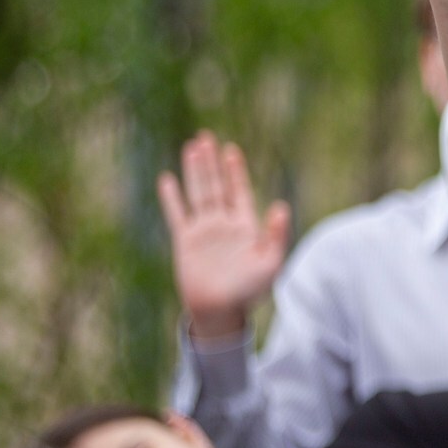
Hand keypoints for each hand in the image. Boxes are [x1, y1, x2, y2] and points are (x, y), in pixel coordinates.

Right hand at [157, 133, 289, 340]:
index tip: (231, 150)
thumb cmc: (249, 292)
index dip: (235, 171)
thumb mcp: (271, 264)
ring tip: (191, 148)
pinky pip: (176, 214)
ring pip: (197, 193)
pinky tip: (167, 179)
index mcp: (246, 227)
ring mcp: (204, 232)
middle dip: (212, 162)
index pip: (240, 192)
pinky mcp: (185, 242)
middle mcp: (223, 225)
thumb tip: (281, 207)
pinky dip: (171, 197)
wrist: (220, 311)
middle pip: (216, 186)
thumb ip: (276, 235)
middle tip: (206, 136)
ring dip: (195, 171)